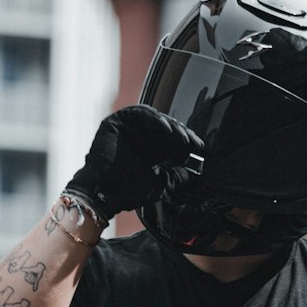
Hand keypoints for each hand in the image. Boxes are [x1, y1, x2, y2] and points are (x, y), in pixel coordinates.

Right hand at [65, 105, 202, 218]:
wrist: (105, 192)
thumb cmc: (128, 191)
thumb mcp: (160, 186)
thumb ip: (176, 179)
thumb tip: (191, 175)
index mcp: (150, 151)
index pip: (173, 141)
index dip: (188, 143)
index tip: (201, 149)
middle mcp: (140, 138)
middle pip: (167, 129)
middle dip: (183, 135)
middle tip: (195, 144)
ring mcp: (128, 128)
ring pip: (155, 120)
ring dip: (172, 127)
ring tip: (183, 138)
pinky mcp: (117, 121)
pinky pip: (139, 114)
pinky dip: (154, 119)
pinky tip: (167, 129)